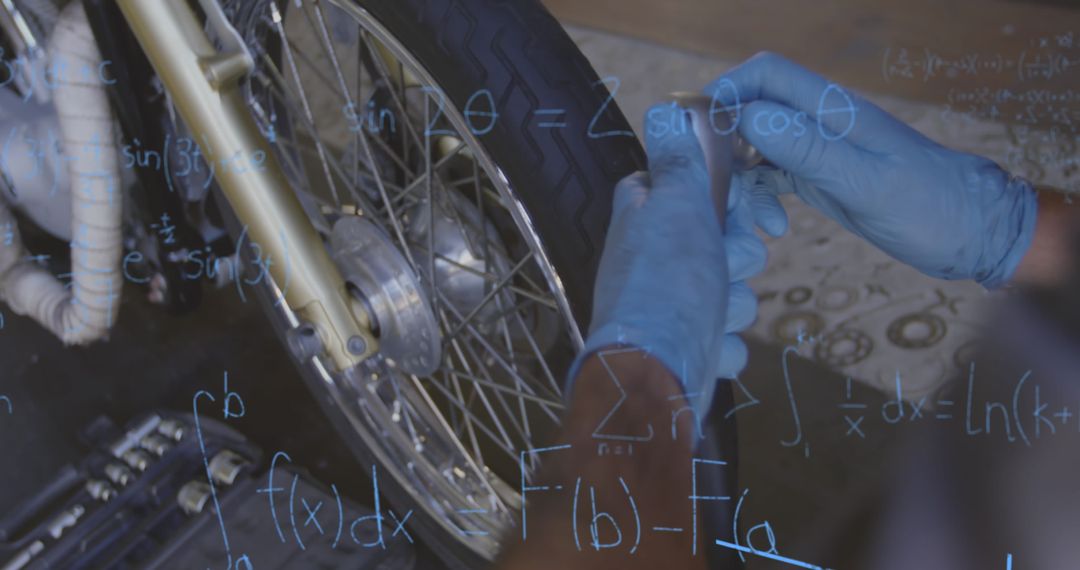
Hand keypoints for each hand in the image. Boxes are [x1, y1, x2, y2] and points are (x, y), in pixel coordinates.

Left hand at [569, 103, 767, 420]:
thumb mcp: (675, 203)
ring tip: (711, 313)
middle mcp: (653, 259)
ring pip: (733, 289)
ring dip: (733, 303)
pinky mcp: (688, 347)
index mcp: (645, 217)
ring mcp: (671, 305)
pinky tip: (709, 345)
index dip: (723, 197)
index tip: (734, 207)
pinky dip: (724, 343)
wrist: (657, 373)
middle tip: (724, 264)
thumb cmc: (667, 282)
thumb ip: (676, 158)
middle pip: (723, 240)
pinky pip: (728, 334)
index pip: (692, 189)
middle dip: (737, 257)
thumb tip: (663, 109)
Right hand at [708, 52, 1037, 287]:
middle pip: (753, 107)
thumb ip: (809, 149)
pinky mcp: (820, 178)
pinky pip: (773, 176)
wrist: (972, 233)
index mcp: (833, 111)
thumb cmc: (930, 205)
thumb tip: (748, 116)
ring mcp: (819, 151)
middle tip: (708, 182)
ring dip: (739, 175)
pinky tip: (769, 223)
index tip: (700, 132)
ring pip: (756, 145)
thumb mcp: (867, 182)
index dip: (727, 91)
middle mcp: (821, 124)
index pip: (766, 74)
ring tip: (744, 214)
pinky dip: (760, 196)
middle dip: (723, 139)